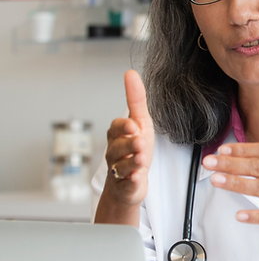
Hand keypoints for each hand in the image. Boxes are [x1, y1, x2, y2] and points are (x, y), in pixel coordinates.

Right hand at [101, 69, 153, 209]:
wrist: (128, 183)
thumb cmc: (134, 150)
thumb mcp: (140, 122)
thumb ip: (136, 100)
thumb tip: (131, 73)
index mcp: (118, 135)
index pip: (116, 127)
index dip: (124, 127)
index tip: (134, 126)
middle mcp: (115, 152)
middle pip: (117, 147)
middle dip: (128, 145)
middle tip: (139, 143)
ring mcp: (118, 171)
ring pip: (121, 166)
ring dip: (131, 163)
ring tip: (141, 159)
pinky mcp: (125, 187)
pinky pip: (126, 184)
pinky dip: (131, 181)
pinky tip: (136, 178)